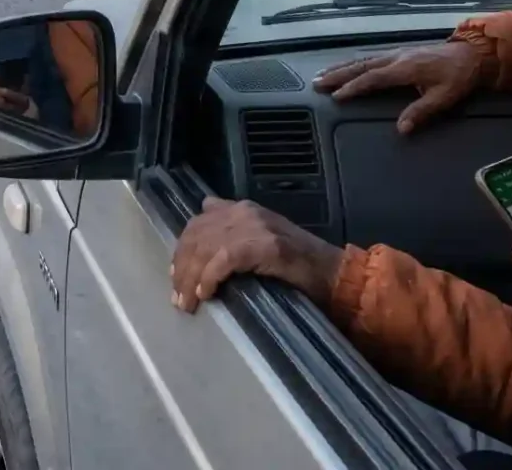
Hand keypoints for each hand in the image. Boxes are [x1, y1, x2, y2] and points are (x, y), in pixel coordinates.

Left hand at [170, 196, 342, 311]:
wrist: (336, 274)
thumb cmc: (299, 265)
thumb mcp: (261, 240)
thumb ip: (235, 232)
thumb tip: (204, 225)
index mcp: (243, 209)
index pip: (198, 222)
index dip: (182, 249)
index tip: (175, 275)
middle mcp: (246, 212)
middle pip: (197, 235)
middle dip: (182, 266)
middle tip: (178, 297)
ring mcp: (256, 227)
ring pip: (207, 248)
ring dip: (191, 277)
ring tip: (187, 302)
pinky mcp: (266, 245)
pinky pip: (225, 259)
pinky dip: (210, 277)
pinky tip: (206, 294)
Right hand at [311, 41, 484, 132]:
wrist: (472, 54)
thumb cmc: (459, 77)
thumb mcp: (444, 97)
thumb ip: (421, 112)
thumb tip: (401, 129)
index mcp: (405, 68)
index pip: (373, 79)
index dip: (354, 88)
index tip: (337, 96)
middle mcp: (396, 58)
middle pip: (361, 66)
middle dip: (338, 74)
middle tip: (317, 82)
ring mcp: (397, 53)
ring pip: (363, 60)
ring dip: (342, 67)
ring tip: (323, 74)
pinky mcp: (400, 53)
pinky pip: (371, 57)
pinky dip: (354, 63)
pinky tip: (347, 67)